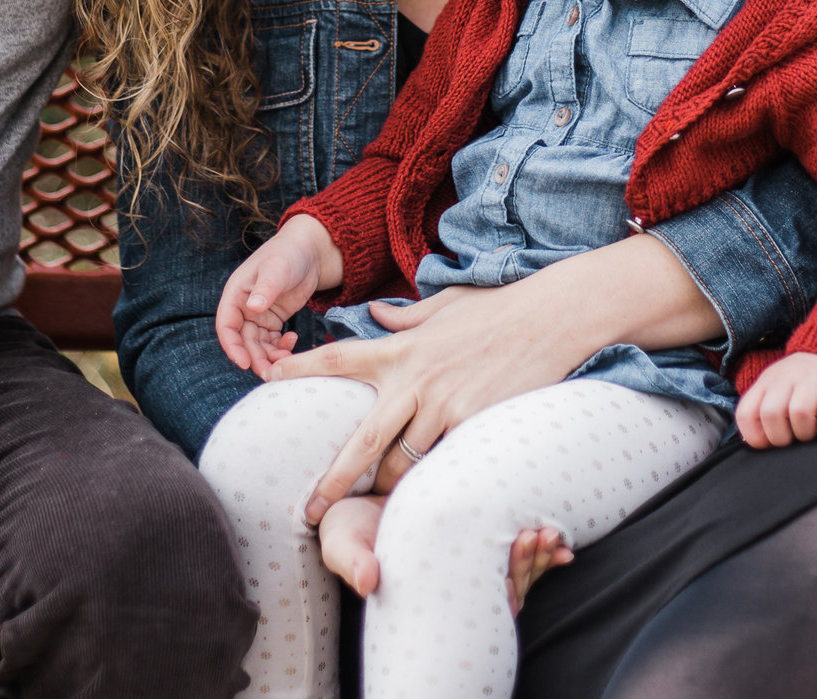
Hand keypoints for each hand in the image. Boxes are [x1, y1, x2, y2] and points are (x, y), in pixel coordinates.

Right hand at [215, 214, 343, 373]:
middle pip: (242, 341)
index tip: (243, 363)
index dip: (232, 346)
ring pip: (257, 345)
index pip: (226, 325)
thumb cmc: (288, 253)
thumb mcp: (277, 269)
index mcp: (236, 294)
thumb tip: (252, 308)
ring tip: (286, 359)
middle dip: (254, 358)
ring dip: (268, 356)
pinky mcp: (273, 320)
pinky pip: (271, 341)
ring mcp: (258, 315)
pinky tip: (292, 343)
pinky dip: (279, 348)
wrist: (309, 251)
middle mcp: (243, 307)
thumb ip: (265, 289)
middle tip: (271, 372)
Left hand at [267, 283, 593, 519]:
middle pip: (363, 441)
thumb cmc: (498, 310)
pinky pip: (446, 464)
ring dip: (391, 489)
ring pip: (405, 463)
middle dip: (333, 480)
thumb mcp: (445, 305)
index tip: (267, 377)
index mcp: (402, 348)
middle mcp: (416, 380)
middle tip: (309, 510)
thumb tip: (374, 313)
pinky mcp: (475, 422)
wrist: (550, 318)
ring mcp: (445, 405)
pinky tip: (426, 502)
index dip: (299, 368)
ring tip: (378, 512)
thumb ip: (405, 316)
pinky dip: (435, 482)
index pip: (338, 357)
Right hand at [312, 487, 572, 614]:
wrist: (344, 505)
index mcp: (432, 587)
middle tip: (542, 537)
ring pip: (517, 570)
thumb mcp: (342, 544)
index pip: (480, 598)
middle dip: (531, 565)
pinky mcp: (473, 540)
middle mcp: (455, 583)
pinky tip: (557, 537)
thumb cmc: (347, 531)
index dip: (508, 581)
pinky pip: (511, 548)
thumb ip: (353, 561)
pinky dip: (537, 547)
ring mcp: (466, 564)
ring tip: (552, 535)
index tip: (520, 553)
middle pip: (509, 585)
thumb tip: (366, 581)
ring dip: (538, 556)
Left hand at [734, 351, 816, 446]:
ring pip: (800, 412)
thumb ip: (760, 410)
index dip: (754, 437)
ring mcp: (813, 380)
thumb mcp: (773, 388)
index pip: (746, 414)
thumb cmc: (799, 383)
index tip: (768, 443)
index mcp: (766, 382)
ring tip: (810, 432)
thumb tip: (756, 443)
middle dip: (780, 437)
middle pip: (772, 414)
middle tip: (791, 439)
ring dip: (805, 433)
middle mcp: (787, 378)